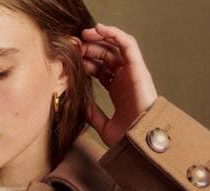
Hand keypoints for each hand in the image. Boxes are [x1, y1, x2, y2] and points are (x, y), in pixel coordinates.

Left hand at [75, 22, 158, 147]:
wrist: (138, 142)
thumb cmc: (126, 139)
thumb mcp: (104, 127)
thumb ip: (93, 115)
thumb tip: (80, 105)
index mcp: (118, 91)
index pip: (100, 69)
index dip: (86, 62)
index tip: (71, 59)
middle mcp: (125, 79)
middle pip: (105, 56)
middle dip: (89, 48)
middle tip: (74, 45)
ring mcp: (132, 73)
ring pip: (116, 46)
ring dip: (99, 37)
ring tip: (84, 35)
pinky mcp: (138, 68)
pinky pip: (128, 44)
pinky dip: (114, 33)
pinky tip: (99, 29)